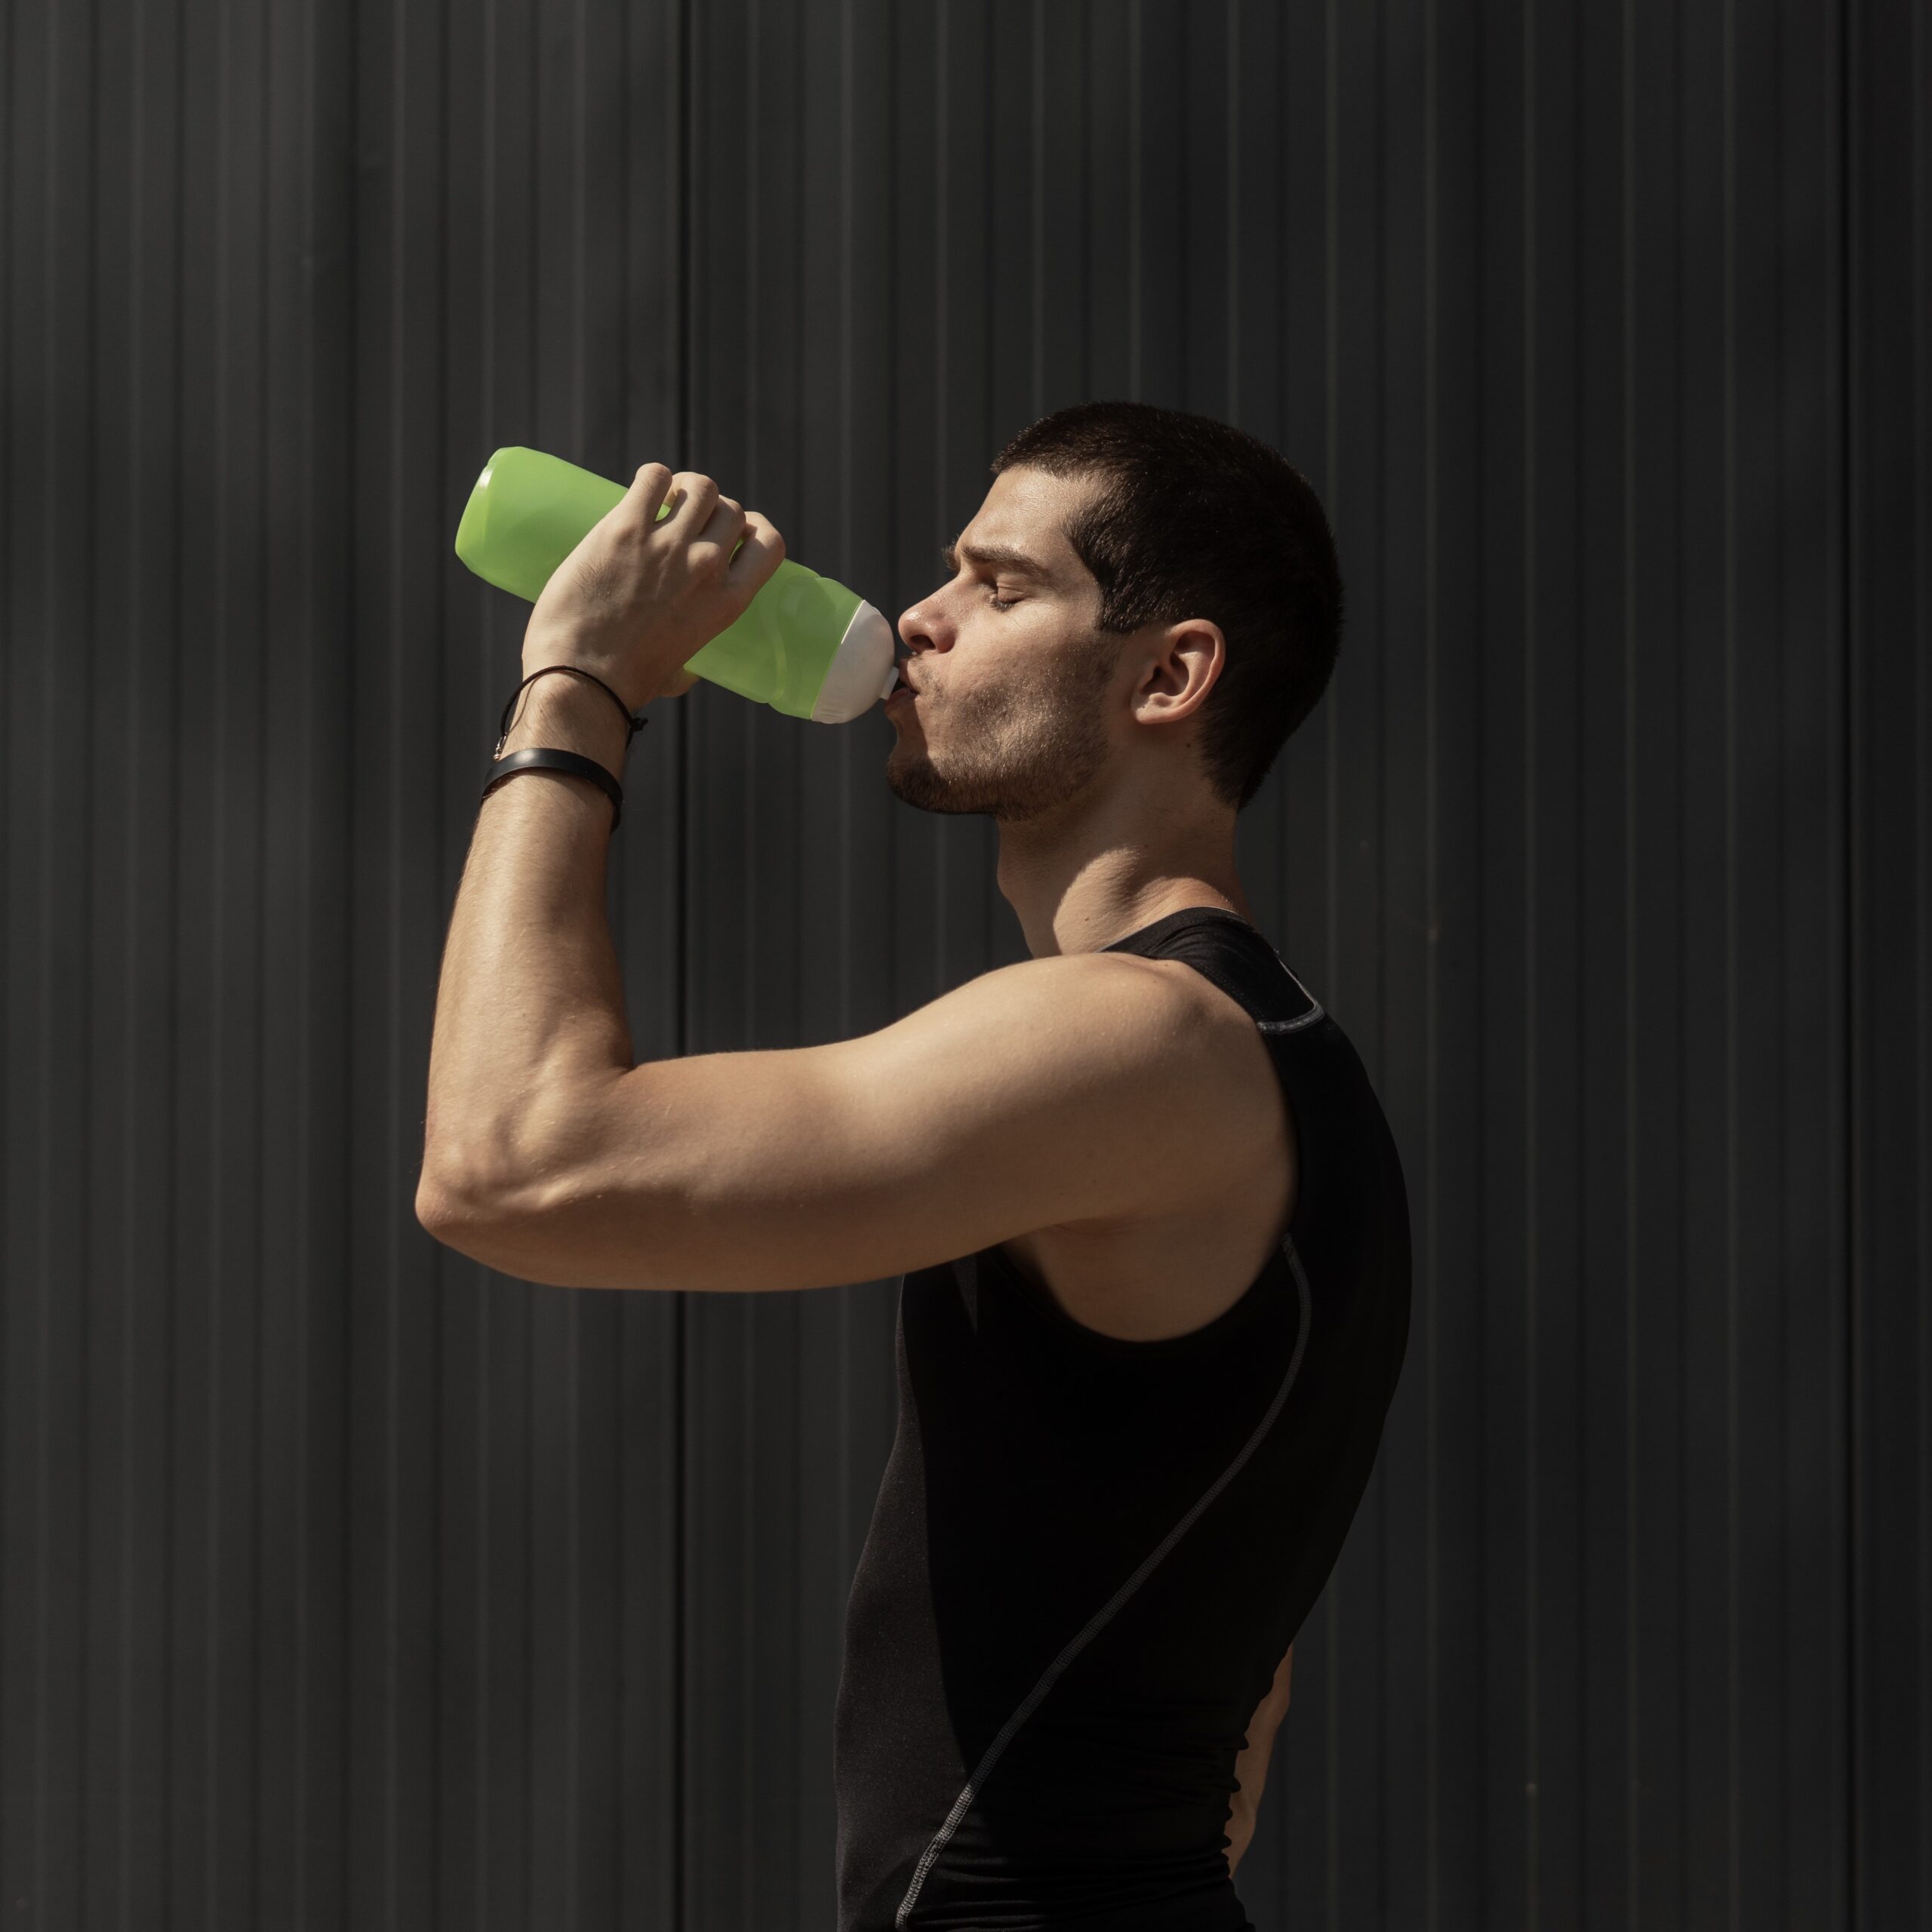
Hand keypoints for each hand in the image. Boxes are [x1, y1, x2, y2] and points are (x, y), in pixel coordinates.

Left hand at [521, 464, 786, 708]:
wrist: (581, 677)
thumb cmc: (627, 682)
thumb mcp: (679, 673)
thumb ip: (691, 662)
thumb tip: (687, 674)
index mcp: (728, 602)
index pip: (768, 544)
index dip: (754, 528)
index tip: (734, 530)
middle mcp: (706, 568)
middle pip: (731, 510)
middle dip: (711, 509)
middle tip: (684, 517)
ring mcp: (667, 545)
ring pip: (699, 486)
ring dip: (685, 487)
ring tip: (664, 500)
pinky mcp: (625, 528)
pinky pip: (653, 477)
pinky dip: (651, 479)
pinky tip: (639, 495)